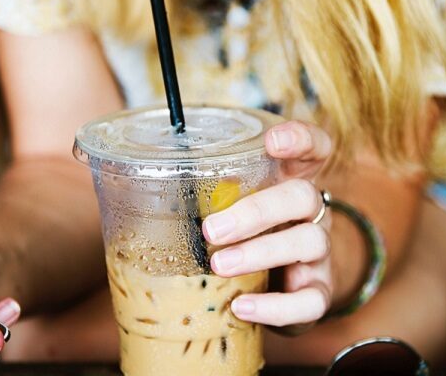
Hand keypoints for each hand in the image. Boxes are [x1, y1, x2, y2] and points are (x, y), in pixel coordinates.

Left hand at [201, 120, 332, 328]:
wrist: (287, 285)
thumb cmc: (248, 234)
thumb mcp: (233, 206)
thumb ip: (203, 193)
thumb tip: (126, 185)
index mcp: (292, 180)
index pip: (313, 147)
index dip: (299, 138)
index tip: (272, 141)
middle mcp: (312, 212)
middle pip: (302, 196)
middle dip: (257, 210)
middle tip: (212, 229)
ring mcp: (319, 253)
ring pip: (308, 242)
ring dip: (260, 253)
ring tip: (219, 265)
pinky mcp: (318, 292)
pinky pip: (310, 300)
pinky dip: (275, 306)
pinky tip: (241, 307)